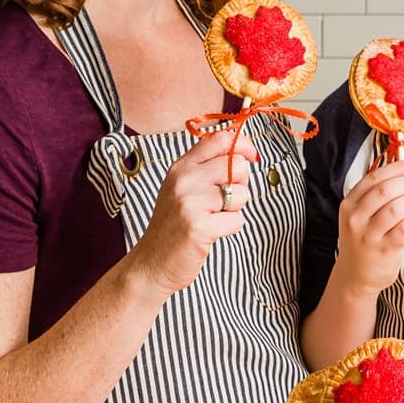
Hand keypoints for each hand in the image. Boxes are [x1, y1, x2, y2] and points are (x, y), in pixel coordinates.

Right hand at [128, 132, 256, 297]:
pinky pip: (237, 220)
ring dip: (234, 210)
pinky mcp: (198, 226)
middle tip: (223, 202)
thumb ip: (207, 168)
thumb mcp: (183, 189)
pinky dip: (230, 229)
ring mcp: (189, 203)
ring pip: (241, 194)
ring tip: (212, 218)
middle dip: (240, 185)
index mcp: (181, 167)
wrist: (152, 263)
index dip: (243, 145)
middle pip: (237, 165)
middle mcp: (183, 180)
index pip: (219, 140)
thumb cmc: (173, 226)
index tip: (251, 156)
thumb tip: (244, 154)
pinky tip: (211, 233)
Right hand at [334, 159, 403, 299]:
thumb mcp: (360, 214)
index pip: (374, 178)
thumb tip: (402, 168)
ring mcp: (368, 236)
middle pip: (386, 190)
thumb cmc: (363, 239)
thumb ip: (375, 193)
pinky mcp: (384, 250)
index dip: (397, 168)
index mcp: (349, 204)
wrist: (355, 276)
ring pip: (397, 208)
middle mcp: (356, 219)